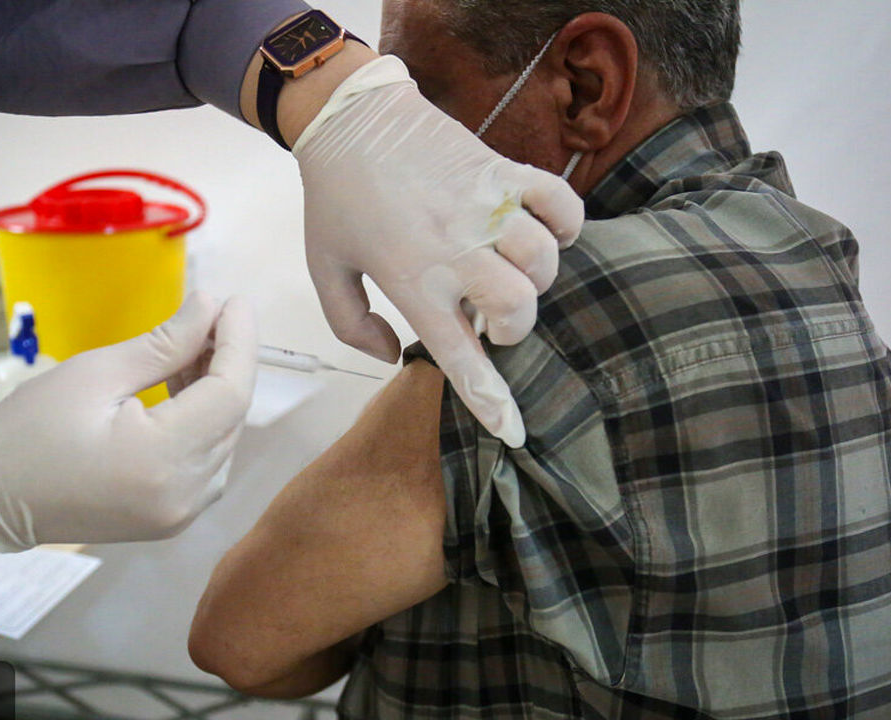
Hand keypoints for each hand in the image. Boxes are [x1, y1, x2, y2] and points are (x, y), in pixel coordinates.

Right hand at [0, 293, 257, 551]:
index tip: (235, 300)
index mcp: (160, 460)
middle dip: (227, 362)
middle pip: (231, 417)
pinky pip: (205, 462)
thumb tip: (211, 305)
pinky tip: (178, 388)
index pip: (229, 394)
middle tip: (207, 315)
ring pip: (223, 439)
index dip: (239, 342)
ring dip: (214, 391)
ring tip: (186, 348)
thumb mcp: (96, 373)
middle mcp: (182, 496)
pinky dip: (200, 423)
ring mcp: (180, 513)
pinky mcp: (170, 518)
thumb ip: (164, 343)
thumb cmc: (28, 430)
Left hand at [293, 56, 583, 447]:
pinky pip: (561, 203)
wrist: (350, 117)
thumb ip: (351, 324)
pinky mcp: (503, 171)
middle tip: (492, 320)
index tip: (513, 430)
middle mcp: (455, 248)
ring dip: (536, 280)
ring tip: (509, 274)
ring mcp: (485, 206)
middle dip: (514, 328)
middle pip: (519, 308)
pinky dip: (566, 225)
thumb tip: (393, 357)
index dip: (489, 398)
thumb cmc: (335, 198)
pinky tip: (547, 233)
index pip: (460, 353)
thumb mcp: (324, 269)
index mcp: (411, 279)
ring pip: (544, 262)